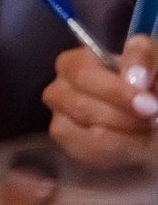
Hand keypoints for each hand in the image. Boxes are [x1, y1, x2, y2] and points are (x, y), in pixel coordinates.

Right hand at [45, 34, 157, 167]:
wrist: (149, 113)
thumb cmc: (146, 84)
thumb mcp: (151, 60)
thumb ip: (142, 55)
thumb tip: (134, 78)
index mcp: (76, 62)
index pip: (81, 74)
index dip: (115, 91)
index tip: (149, 104)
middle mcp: (60, 87)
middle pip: (81, 106)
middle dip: (124, 117)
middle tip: (154, 120)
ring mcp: (60, 118)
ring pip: (88, 133)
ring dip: (127, 137)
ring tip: (147, 132)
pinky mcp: (70, 146)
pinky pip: (89, 153)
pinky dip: (120, 153)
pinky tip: (134, 146)